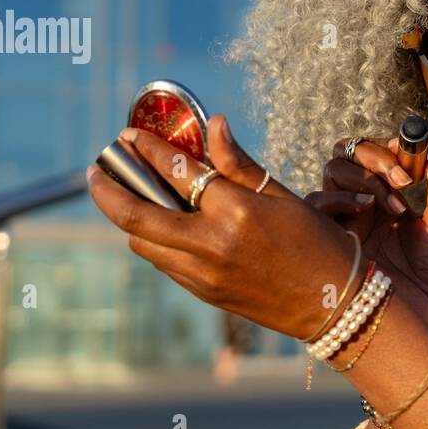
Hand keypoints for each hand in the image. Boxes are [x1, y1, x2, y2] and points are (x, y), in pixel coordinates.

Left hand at [87, 115, 356, 341]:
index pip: (177, 171)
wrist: (333, 304)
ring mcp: (204, 273)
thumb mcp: (282, 196)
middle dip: (108, 191)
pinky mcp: (204, 293)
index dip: (147, 150)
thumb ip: (240, 163)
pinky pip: (164, 263)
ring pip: (144, 243)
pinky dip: (155, 241)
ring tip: (130, 198)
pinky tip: (162, 227)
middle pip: (137, 216)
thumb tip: (214, 124)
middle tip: (95, 172)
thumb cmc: (316, 242)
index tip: (128, 136)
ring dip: (130, 220)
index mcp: (236, 211)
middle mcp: (212, 243)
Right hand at [307, 135, 427, 346]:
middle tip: (403, 177)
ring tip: (393, 200)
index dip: (391, 147)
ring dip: (360, 176)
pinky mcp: (328, 249)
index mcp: (389, 211)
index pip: (376, 159)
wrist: (424, 344)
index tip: (415, 147)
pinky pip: (314, 208)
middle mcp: (362, 217)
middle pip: (347, 159)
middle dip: (373, 156)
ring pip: (329, 176)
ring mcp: (343, 231)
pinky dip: (340, 198)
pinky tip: (368, 209)